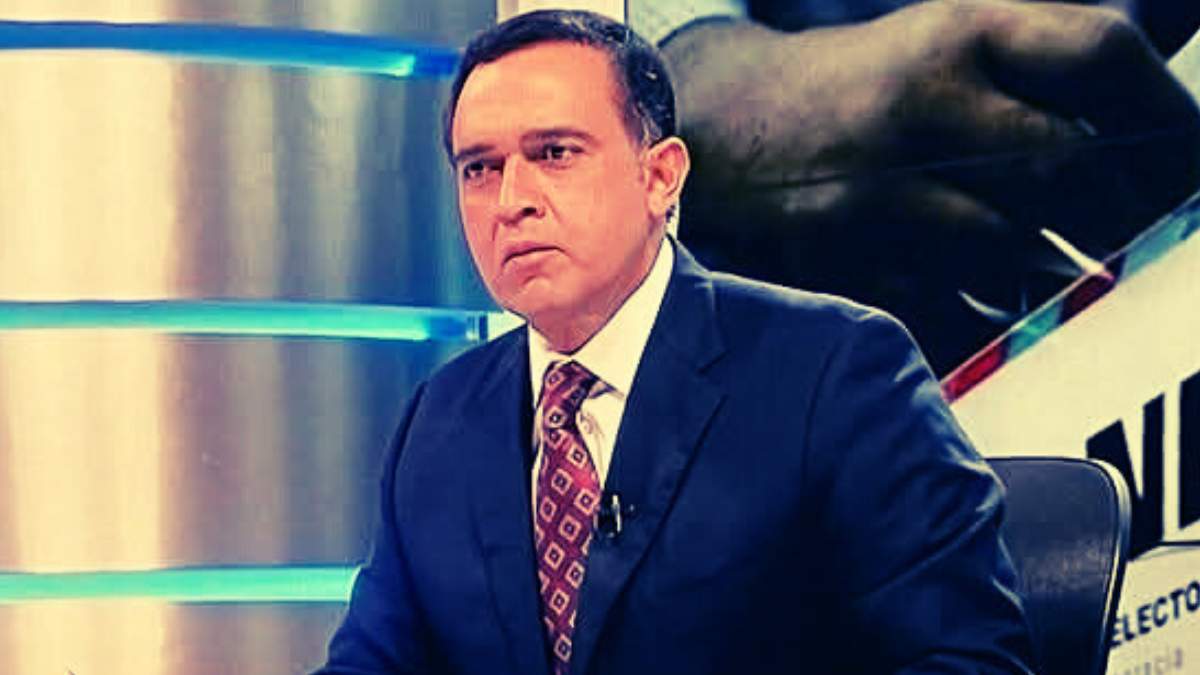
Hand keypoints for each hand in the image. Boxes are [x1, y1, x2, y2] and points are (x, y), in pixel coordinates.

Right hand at [663, 0, 1199, 370]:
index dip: (1167, 113)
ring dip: (1055, 265)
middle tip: (1145, 232)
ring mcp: (875, 184)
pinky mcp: (842, 253)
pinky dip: (987, 304)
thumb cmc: (865, 84)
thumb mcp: (950, 36)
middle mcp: (917, 100)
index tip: (1191, 164)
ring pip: (1013, 245)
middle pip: (1069, 165)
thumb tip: (1162, 85)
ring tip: (1069, 265)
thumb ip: (1048, 54)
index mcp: (958, 30)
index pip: (1099, 55)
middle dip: (1121, 211)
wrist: (735, 121)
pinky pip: (949, 299)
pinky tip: (990, 290)